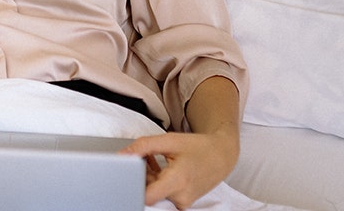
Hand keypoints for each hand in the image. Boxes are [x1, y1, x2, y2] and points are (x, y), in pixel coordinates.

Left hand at [122, 128, 238, 209]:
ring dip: (148, 178)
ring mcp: (182, 202)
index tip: (128, 175)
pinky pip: (161, 195)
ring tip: (155, 161)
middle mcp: (181, 196)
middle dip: (140, 176)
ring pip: (154, 193)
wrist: (221, 156)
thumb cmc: (198, 147)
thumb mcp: (169, 140)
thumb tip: (122, 154)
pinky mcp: (182, 203)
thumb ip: (143, 146)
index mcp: (178, 180)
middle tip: (144, 159)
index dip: (134, 187)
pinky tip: (159, 168)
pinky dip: (156, 182)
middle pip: (147, 192)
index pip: (147, 197)